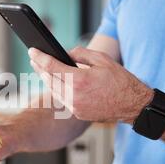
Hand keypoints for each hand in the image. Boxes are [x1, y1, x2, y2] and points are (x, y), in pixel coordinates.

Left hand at [28, 47, 152, 122]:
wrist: (132, 104)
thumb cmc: (120, 80)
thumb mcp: (102, 59)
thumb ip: (80, 54)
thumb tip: (64, 54)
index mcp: (79, 80)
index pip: (51, 66)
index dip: (40, 57)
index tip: (32, 51)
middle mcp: (74, 95)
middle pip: (48, 79)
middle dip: (39, 67)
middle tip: (34, 58)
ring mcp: (75, 106)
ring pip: (53, 90)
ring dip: (46, 79)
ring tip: (41, 69)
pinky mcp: (77, 112)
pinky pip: (62, 99)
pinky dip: (57, 89)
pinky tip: (55, 82)